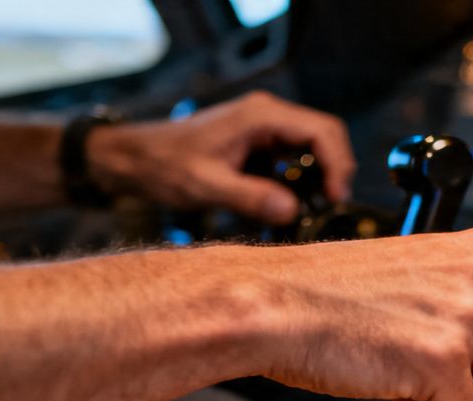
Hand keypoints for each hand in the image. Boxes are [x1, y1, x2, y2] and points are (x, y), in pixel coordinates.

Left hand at [87, 91, 354, 223]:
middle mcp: (267, 115)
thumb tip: (293, 212)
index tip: (335, 199)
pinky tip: (288, 204)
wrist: (135, 159)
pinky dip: (300, 180)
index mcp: (260, 116)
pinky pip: (294, 158)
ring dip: (318, 177)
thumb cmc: (164, 165)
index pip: (321, 132)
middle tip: (329, 207)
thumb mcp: (206, 186)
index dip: (337, 165)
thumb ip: (250, 197)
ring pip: (312, 147)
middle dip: (334, 171)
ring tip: (311, 209)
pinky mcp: (259, 143)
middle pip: (324, 136)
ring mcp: (264, 128)